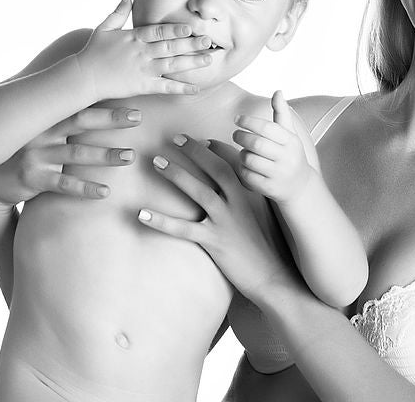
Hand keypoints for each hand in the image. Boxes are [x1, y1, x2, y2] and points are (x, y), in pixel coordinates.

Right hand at [0, 105, 140, 208]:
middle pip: (80, 121)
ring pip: (76, 154)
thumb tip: (93, 93)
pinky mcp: (32, 179)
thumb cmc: (26, 150)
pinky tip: (105, 192)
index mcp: (48, 117)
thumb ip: (64, 115)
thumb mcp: (42, 129)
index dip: (105, 98)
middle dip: (111, 119)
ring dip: (105, 155)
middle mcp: (42, 132)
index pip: (80, 103)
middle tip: (138, 117)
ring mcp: (36, 155)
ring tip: (129, 156)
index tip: (132, 92)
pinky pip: (62, 184)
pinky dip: (85, 188)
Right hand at [75, 0, 213, 98]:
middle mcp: (142, 52)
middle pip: (170, 46)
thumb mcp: (104, 28)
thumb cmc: (93, 52)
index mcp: (134, 37)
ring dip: (192, 62)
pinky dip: (181, 88)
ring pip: (172, 64)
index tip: (191, 27)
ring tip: (209, 59)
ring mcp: (143, 69)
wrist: (83, 77)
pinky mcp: (143, 86)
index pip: (159, 31)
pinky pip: (166, 87)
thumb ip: (118, 13)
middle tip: (208, 40)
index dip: (175, 29)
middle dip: (191, 43)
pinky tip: (196, 88)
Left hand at [139, 135, 296, 302]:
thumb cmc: (267, 244)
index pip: (232, 162)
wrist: (273, 275)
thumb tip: (234, 184)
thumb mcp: (262, 214)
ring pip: (198, 191)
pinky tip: (142, 213)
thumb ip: (248, 196)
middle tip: (175, 138)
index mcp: (251, 193)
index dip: (215, 148)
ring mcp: (226, 221)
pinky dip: (161, 221)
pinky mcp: (214, 241)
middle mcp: (239, 202)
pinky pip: (182, 229)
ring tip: (156, 161)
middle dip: (194, 151)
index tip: (201, 140)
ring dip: (176, 174)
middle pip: (214, 168)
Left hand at [232, 90, 316, 205]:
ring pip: (250, 160)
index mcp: (291, 141)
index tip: (237, 119)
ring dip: (242, 154)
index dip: (249, 121)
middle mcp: (287, 157)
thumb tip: (278, 91)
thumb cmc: (290, 155)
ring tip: (243, 151)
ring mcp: (279, 174)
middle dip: (241, 136)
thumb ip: (281, 113)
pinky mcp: (270, 188)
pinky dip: (243, 169)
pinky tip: (246, 166)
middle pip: (256, 143)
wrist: (300, 187)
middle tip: (235, 134)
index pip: (267, 128)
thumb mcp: (289, 134)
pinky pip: (248, 176)